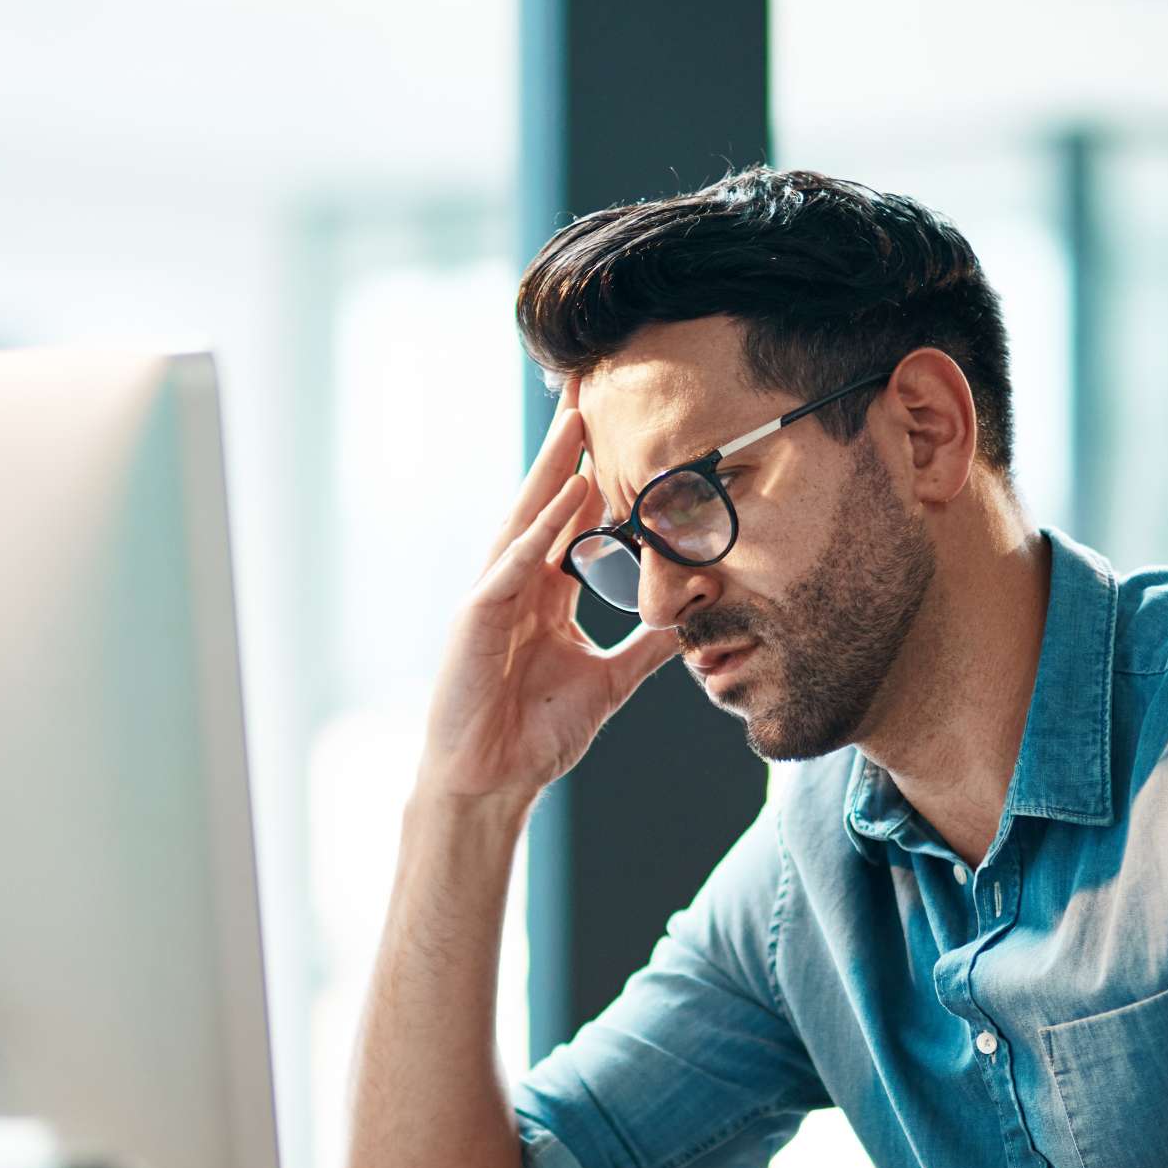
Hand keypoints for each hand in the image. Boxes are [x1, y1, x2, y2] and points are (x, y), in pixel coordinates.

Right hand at [415, 379, 682, 808]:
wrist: (491, 783)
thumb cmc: (535, 734)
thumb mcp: (609, 681)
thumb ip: (645, 648)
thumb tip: (691, 620)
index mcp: (543, 594)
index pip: (572, 519)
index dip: (595, 471)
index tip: (621, 423)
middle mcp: (516, 583)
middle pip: (546, 501)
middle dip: (567, 445)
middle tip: (589, 384)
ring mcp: (493, 596)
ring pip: (528, 518)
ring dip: (554, 466)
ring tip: (578, 416)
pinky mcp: (477, 619)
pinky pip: (514, 563)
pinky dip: (541, 527)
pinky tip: (568, 491)